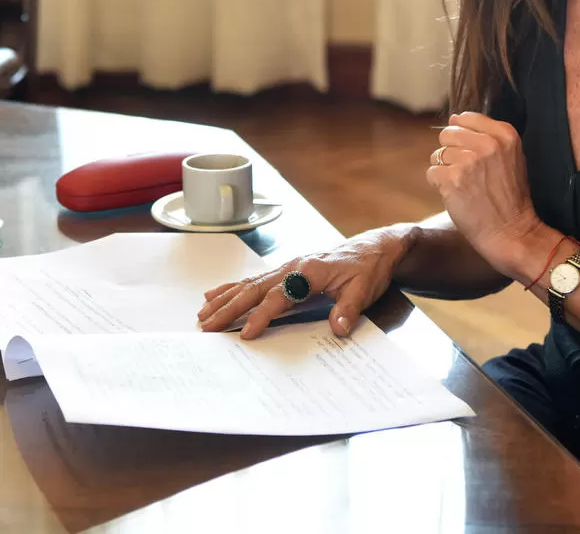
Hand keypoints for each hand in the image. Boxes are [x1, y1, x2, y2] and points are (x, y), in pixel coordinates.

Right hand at [197, 225, 412, 339]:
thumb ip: (349, 309)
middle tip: (206, 326)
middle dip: (229, 307)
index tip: (245, 333)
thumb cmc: (369, 269)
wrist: (376, 248)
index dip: (262, 315)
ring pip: (250, 283)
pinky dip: (233, 287)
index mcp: (310, 271)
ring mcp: (288, 267)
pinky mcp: (288, 270)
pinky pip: (255, 279)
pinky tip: (216, 293)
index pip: (280, 295)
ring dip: (225, 298)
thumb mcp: (365, 290)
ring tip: (202, 313)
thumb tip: (338, 328)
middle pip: (256, 288)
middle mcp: (294, 266)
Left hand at [427, 112, 542, 275]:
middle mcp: (487, 144)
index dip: (462, 135)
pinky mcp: (452, 180)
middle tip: (466, 172)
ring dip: (446, 170)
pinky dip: (439, 184)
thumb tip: (454, 118)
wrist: (511, 231)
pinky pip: (432, 173)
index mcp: (505, 134)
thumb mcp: (512, 156)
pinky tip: (456, 194)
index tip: (470, 151)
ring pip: (438, 154)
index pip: (466, 117)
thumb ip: (488, 135)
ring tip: (464, 185)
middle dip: (451, 151)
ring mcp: (469, 162)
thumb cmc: (509, 196)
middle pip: (448, 134)